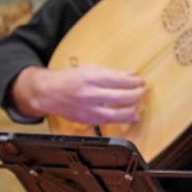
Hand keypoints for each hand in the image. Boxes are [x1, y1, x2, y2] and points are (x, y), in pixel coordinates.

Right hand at [12, 65, 146, 124]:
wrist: (47, 93)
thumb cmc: (70, 78)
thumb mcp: (91, 69)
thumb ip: (113, 73)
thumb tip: (133, 74)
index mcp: (92, 78)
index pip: (121, 81)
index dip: (135, 82)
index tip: (142, 81)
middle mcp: (91, 94)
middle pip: (122, 97)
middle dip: (138, 95)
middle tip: (143, 91)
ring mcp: (89, 109)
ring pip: (118, 114)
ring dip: (133, 109)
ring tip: (140, 104)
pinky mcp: (87, 120)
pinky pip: (109, 122)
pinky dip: (123, 119)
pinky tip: (132, 116)